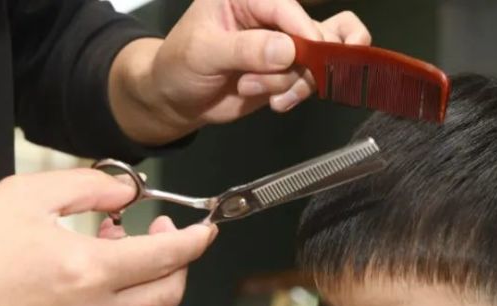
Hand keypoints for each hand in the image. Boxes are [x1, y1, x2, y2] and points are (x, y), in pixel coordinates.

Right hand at [0, 169, 216, 305]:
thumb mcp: (24, 195)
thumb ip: (89, 186)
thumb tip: (130, 193)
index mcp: (88, 272)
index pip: (169, 259)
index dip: (195, 242)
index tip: (205, 231)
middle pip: (168, 294)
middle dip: (175, 263)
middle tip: (155, 237)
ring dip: (133, 285)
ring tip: (94, 257)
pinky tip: (71, 293)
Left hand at [109, 0, 370, 143]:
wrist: (178, 100)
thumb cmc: (180, 66)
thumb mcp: (204, 52)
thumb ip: (245, 49)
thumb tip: (288, 51)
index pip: (286, 7)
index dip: (303, 30)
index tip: (311, 55)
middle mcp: (271, 16)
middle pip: (317, 29)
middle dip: (304, 61)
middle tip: (287, 78)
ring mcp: (284, 46)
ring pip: (318, 60)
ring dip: (292, 82)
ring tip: (253, 89)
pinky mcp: (289, 73)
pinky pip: (312, 80)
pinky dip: (298, 94)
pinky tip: (276, 104)